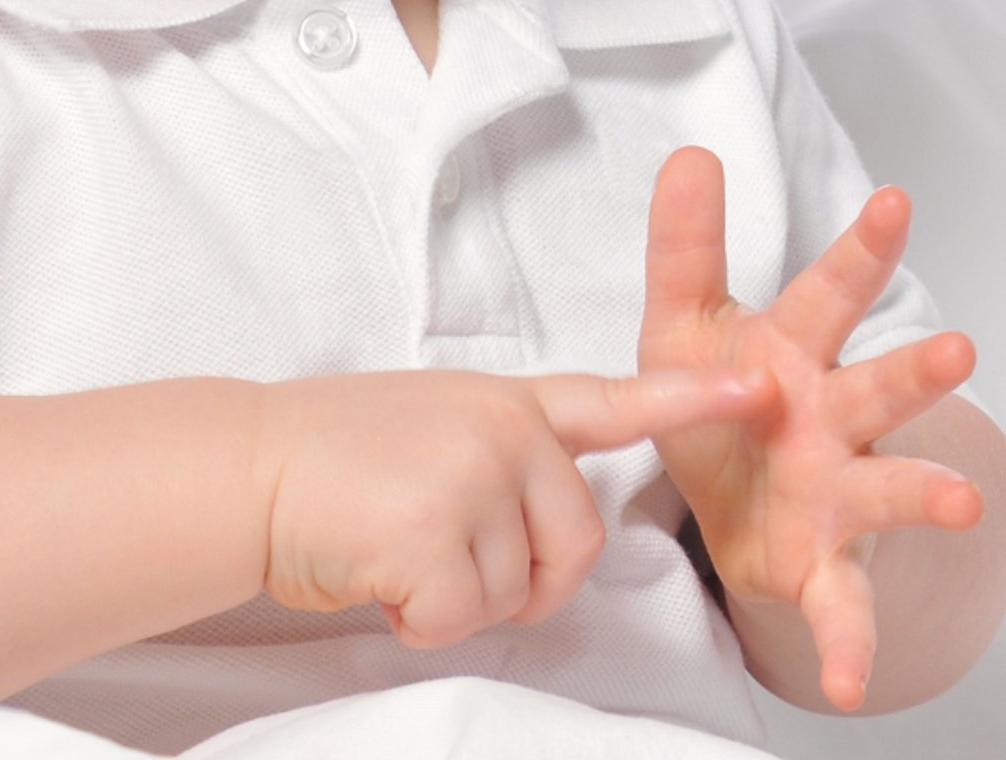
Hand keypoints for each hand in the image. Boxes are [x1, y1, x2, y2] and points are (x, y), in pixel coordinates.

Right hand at [253, 362, 773, 651]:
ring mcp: (471, 475)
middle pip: (576, 544)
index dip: (689, 397)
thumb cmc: (329, 455)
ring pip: (512, 593)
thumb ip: (499, 459)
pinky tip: (374, 569)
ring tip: (390, 543)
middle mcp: (501, 429)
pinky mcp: (435, 533)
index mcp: (503, 401)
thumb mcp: (430, 425)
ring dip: (453, 597)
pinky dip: (416, 618)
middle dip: (523, 581)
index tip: (759, 386)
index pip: (610, 400)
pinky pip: (460, 619)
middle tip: (444, 556)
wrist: (247, 464)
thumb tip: (536, 534)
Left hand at [638, 147, 984, 710]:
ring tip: (961, 501)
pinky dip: (847, 642)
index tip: (894, 197)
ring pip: (886, 489)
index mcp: (795, 350)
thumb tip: (691, 151)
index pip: (830, 290)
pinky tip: (846, 680)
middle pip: (878, 386)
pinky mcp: (822, 562)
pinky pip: (841, 606)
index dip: (860, 246)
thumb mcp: (682, 319)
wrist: (726, 503)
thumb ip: (686, 242)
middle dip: (915, 370)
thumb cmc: (718, 396)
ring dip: (923, 494)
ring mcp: (838, 491)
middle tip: (957, 349)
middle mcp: (834, 417)